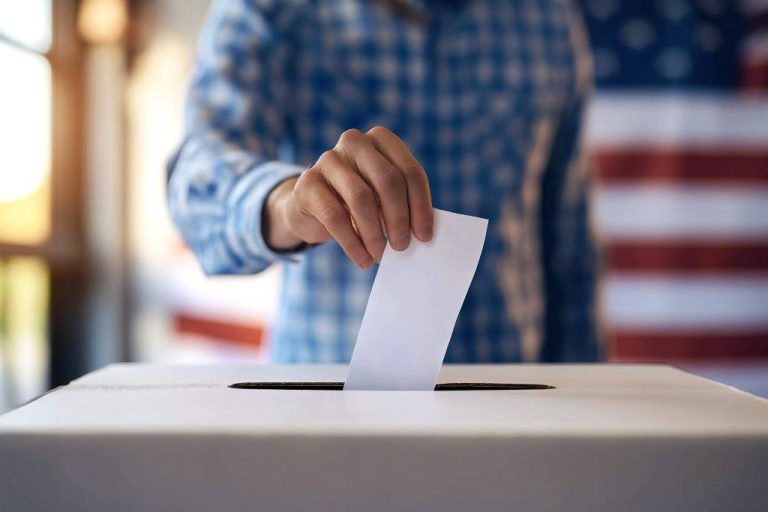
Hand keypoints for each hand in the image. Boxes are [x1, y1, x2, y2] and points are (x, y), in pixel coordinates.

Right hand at [264, 126, 432, 268]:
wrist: (310, 206)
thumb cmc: (358, 202)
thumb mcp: (383, 196)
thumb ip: (403, 204)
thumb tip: (423, 232)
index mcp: (381, 139)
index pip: (409, 171)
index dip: (420, 206)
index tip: (424, 235)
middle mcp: (355, 141)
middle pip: (388, 181)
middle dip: (399, 218)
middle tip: (402, 246)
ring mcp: (328, 159)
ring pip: (361, 198)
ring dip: (375, 233)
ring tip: (381, 255)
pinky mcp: (307, 183)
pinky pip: (335, 217)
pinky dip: (353, 244)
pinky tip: (363, 259)